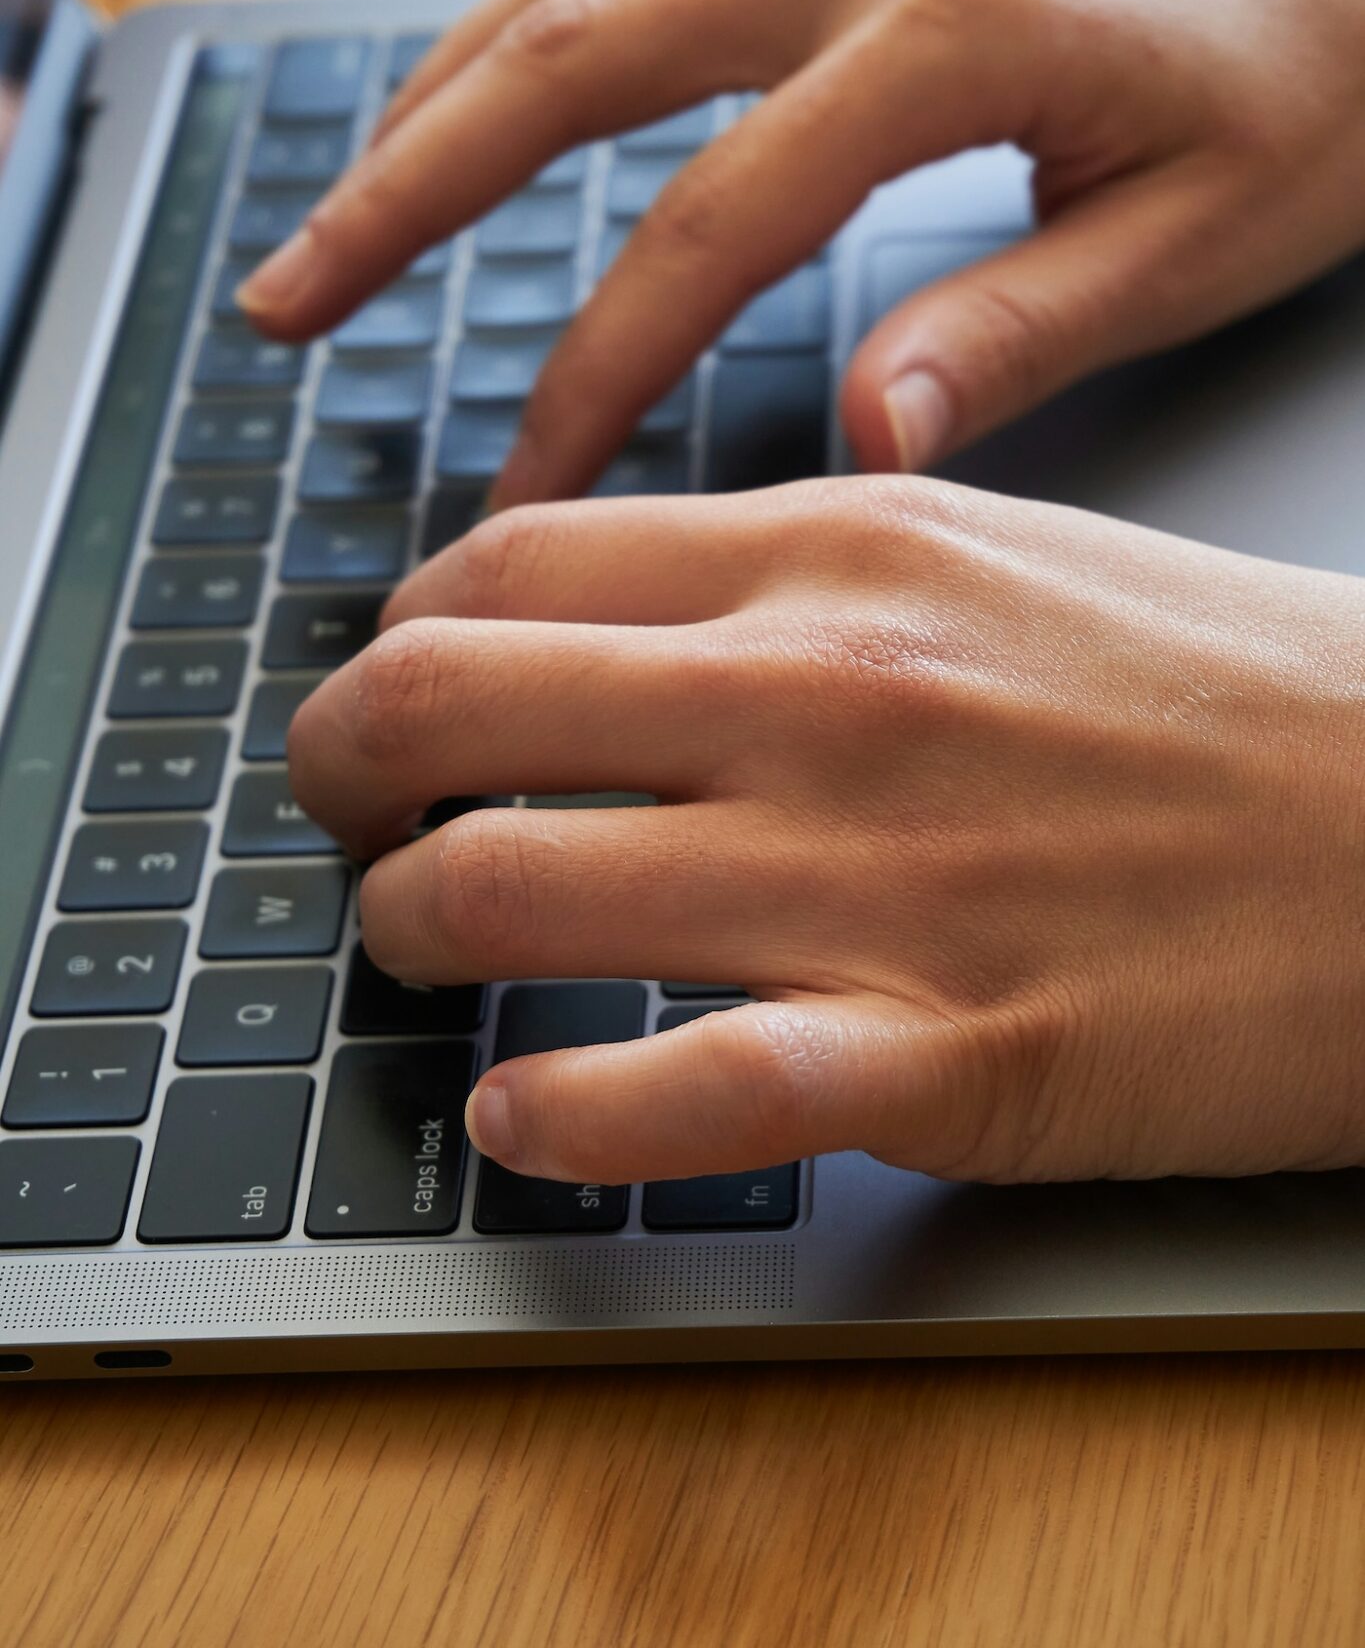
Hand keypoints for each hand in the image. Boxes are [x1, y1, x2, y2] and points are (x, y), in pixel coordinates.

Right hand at [237, 0, 1364, 500]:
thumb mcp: (1197, 244)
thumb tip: (863, 441)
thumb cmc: (1310, 107)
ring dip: (446, 82)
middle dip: (407, 188)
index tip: (520, 489)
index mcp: (952, 29)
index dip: (595, 371)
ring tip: (351, 204)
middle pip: (570, 52)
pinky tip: (518, 47)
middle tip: (285, 299)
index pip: (710, 226)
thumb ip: (1016, 331)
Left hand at [286, 478, 1364, 1184]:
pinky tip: (522, 1115)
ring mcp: (876, 875)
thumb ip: (795, 570)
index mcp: (842, 550)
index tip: (393, 691)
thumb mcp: (997, 554)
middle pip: (449, 700)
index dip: (396, 635)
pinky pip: (684, 1092)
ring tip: (420, 951)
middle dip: (337, 769)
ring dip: (409, 929)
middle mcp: (826, 691)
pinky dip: (559, 1118)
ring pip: (515, 884)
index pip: (507, 563)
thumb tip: (610, 607)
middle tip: (341, 816)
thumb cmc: (1226, 692)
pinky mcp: (950, 1056)